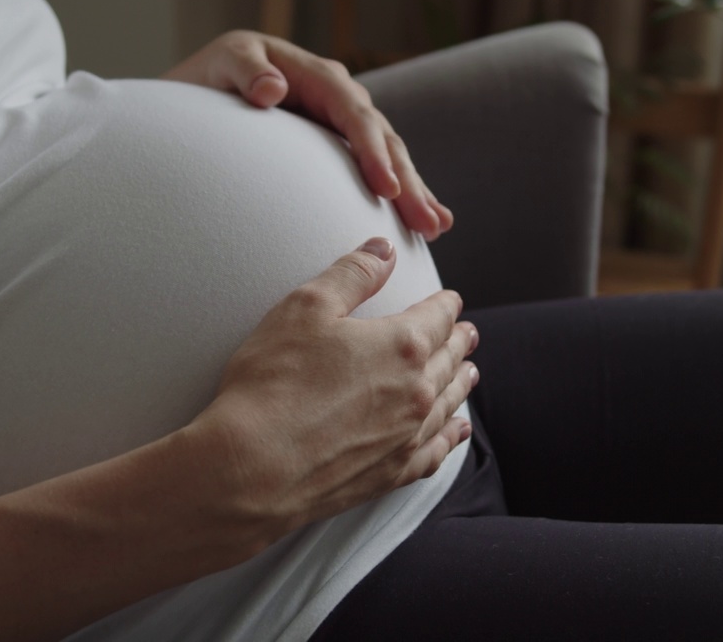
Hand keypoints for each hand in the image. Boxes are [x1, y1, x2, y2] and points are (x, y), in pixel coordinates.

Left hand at [162, 31, 454, 240]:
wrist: (207, 91)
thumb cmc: (213, 77)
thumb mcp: (224, 63)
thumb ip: (244, 71)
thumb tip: (271, 90)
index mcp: (317, 76)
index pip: (353, 115)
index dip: (373, 151)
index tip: (386, 188)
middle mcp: (341, 98)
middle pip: (384, 140)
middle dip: (407, 182)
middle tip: (427, 222)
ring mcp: (345, 124)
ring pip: (391, 157)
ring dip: (415, 192)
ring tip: (437, 226)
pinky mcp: (343, 147)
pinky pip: (379, 170)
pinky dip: (404, 194)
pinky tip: (429, 222)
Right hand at [188, 237, 478, 538]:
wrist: (252, 468)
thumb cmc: (272, 383)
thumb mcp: (305, 308)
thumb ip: (351, 274)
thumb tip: (384, 250)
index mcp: (403, 345)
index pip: (437, 317)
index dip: (446, 305)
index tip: (451, 301)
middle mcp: (416, 392)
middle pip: (448, 359)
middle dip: (459, 342)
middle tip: (467, 334)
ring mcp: (407, 436)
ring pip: (449, 403)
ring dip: (461, 384)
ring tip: (469, 373)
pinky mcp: (391, 473)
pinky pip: (436, 451)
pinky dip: (450, 437)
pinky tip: (456, 431)